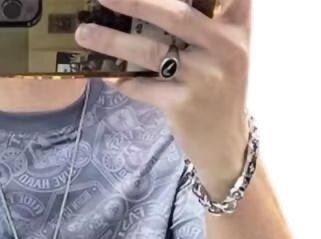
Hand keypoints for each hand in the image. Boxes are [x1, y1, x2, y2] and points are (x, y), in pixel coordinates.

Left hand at [75, 0, 251, 197]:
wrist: (224, 142)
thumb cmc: (218, 88)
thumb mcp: (225, 48)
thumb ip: (205, 21)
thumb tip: (146, 5)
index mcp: (235, 26)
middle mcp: (224, 47)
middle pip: (174, 15)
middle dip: (135, 1)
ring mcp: (203, 77)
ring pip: (151, 52)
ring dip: (113, 41)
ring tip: (84, 33)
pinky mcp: (183, 105)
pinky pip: (144, 87)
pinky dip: (122, 79)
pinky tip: (105, 73)